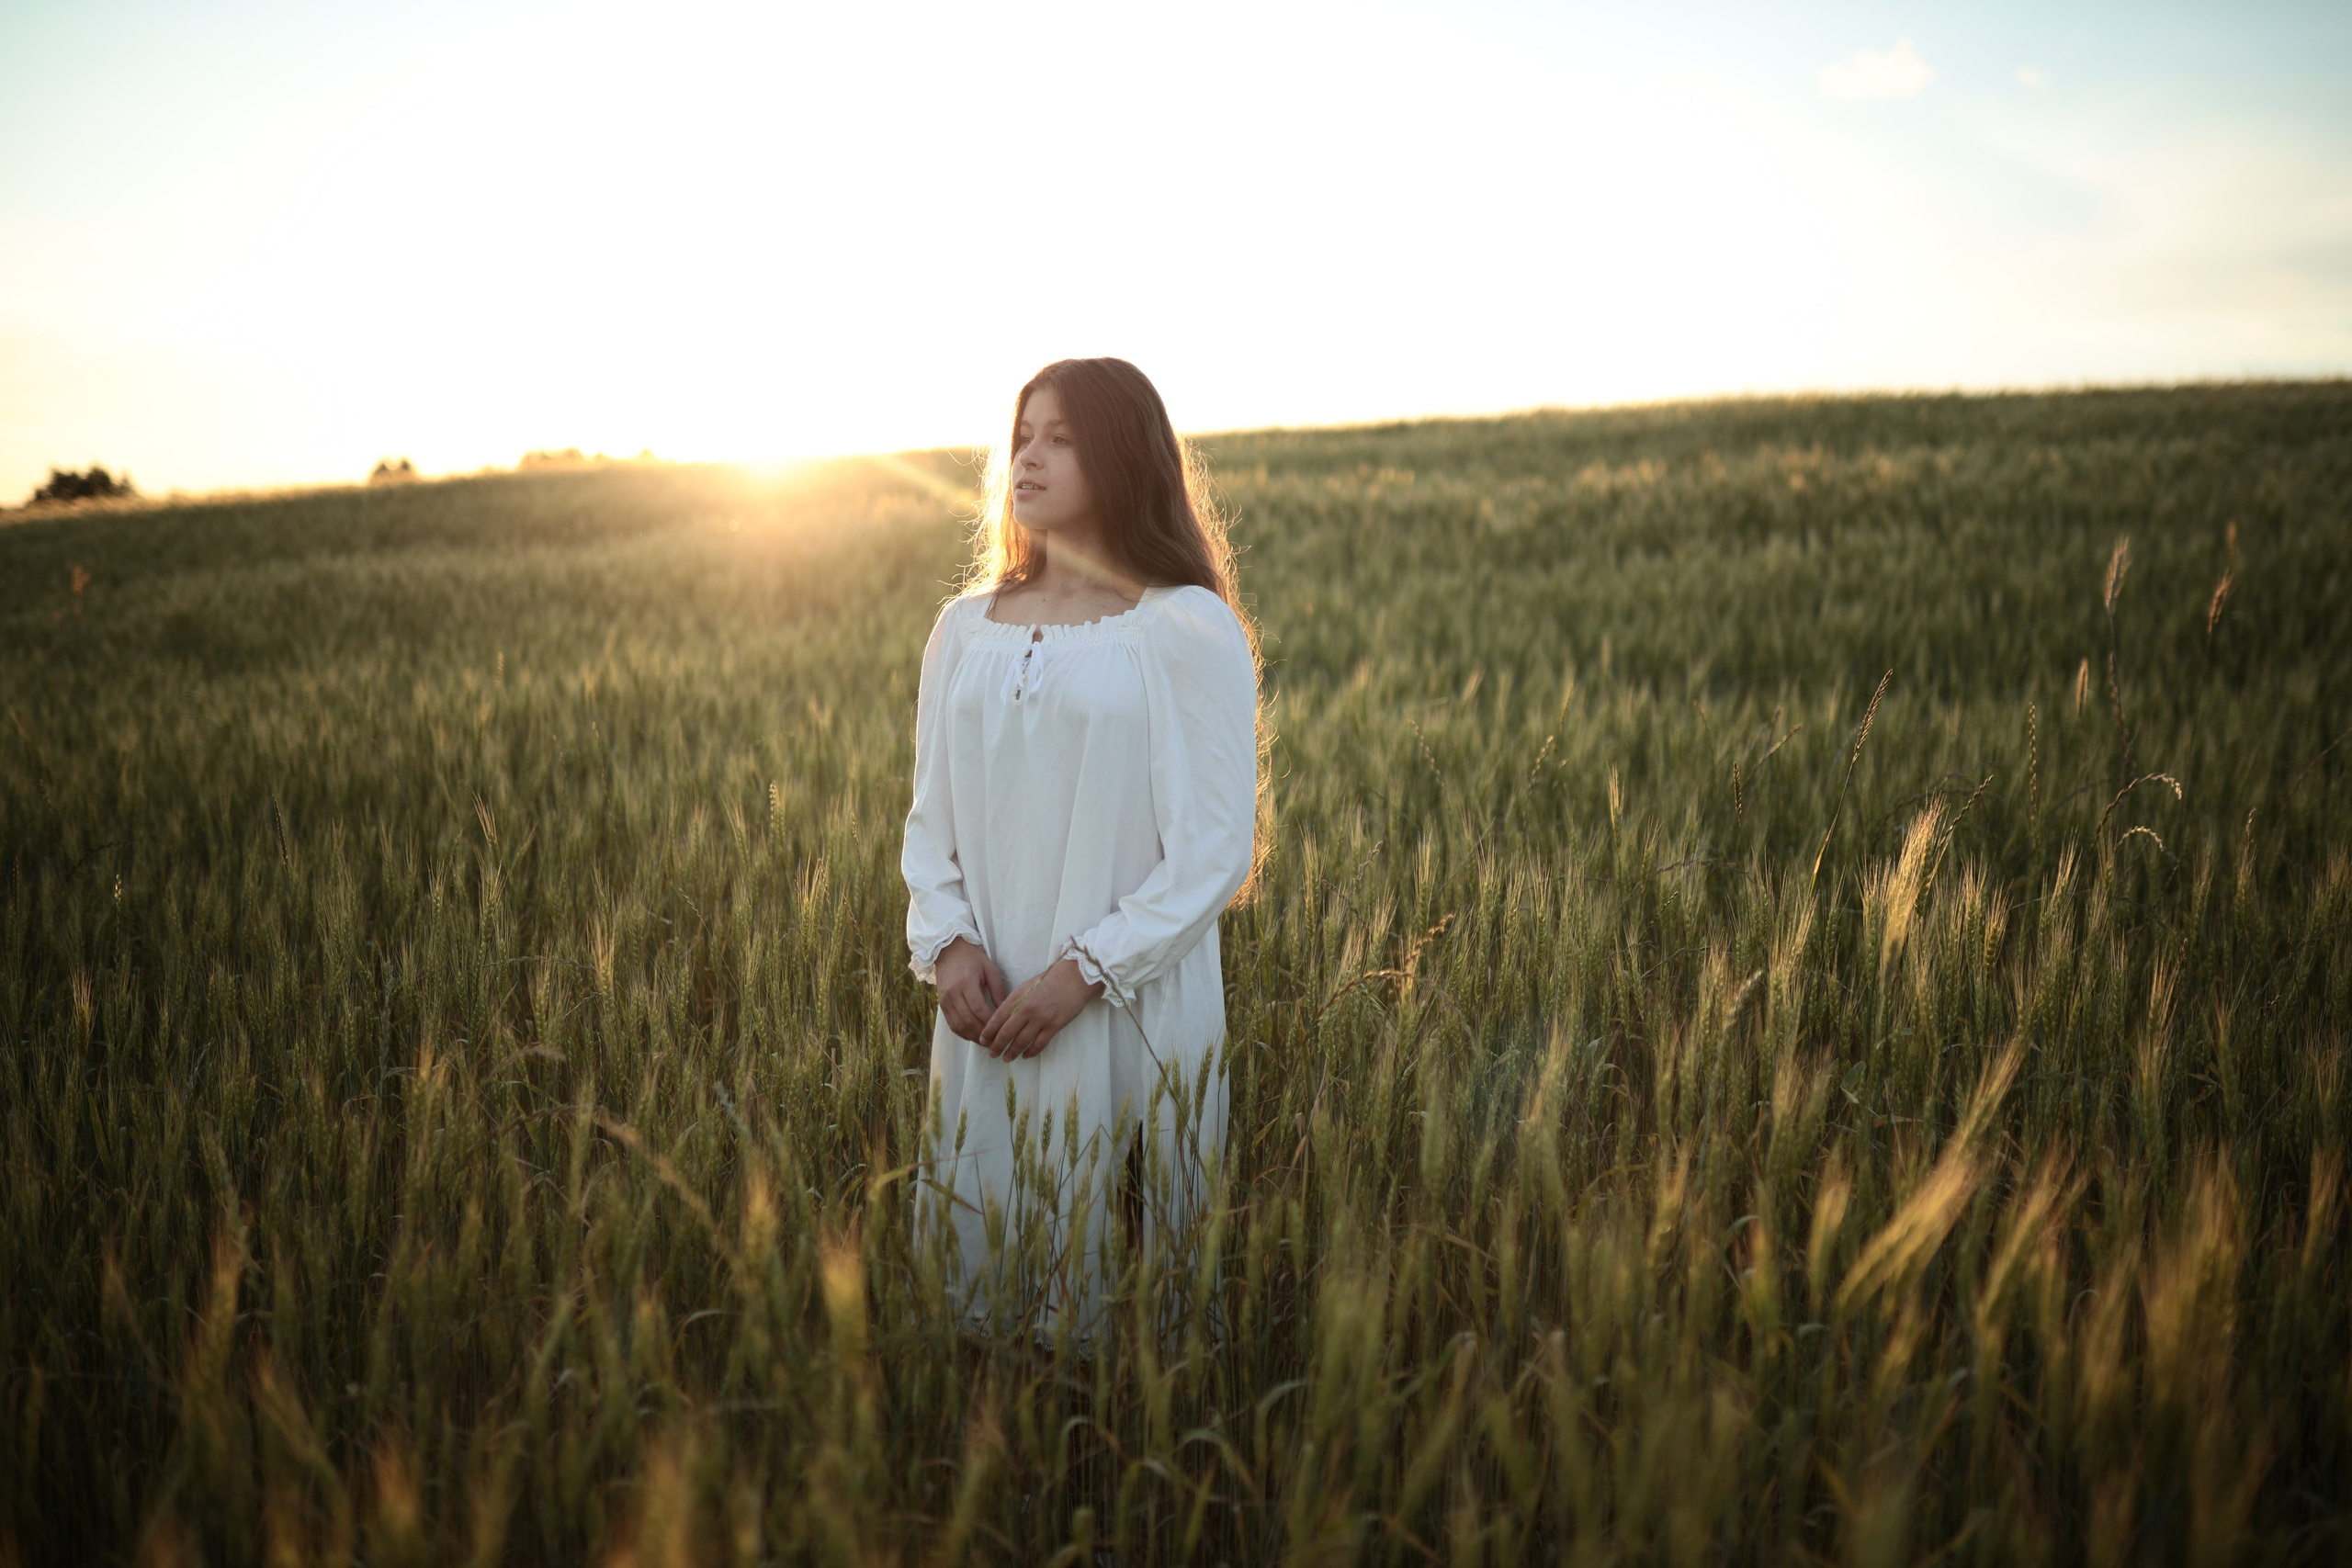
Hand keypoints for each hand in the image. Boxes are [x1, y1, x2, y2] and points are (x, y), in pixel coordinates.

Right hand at [932, 937, 1007, 1041]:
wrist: (948, 951)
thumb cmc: (972, 958)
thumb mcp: (990, 969)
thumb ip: (998, 990)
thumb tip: (1006, 1011)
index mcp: (966, 983)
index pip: (978, 1008)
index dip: (989, 1022)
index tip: (1001, 1029)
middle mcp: (953, 994)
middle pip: (967, 1020)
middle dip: (982, 1034)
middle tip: (996, 1041)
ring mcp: (945, 1001)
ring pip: (958, 1025)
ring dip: (973, 1036)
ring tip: (986, 1042)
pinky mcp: (941, 1005)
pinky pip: (952, 1024)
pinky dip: (963, 1033)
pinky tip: (974, 1036)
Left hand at [978, 958, 1105, 1060]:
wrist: (1075, 976)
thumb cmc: (1050, 979)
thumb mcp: (1027, 987)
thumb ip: (1015, 1002)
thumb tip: (1005, 1018)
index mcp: (1017, 997)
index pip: (997, 1018)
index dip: (988, 1032)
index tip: (982, 1040)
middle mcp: (1026, 1009)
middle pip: (1006, 1033)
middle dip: (997, 1046)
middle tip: (992, 1054)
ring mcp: (1041, 1019)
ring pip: (1021, 1042)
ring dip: (1012, 1052)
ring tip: (1007, 1059)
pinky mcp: (1054, 1026)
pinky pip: (1039, 1044)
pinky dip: (1031, 1052)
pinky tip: (1025, 1055)